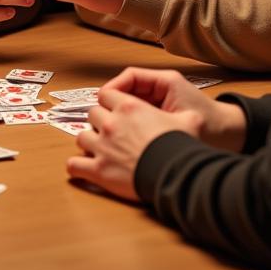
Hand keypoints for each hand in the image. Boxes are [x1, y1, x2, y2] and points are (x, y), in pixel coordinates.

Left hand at [65, 69, 246, 202]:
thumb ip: (187, 115)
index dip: (110, 101)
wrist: (172, 174)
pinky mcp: (97, 169)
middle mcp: (111, 123)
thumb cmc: (178, 147)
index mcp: (129, 107)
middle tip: (109, 130)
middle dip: (99, 121)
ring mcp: (101, 146)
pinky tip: (81, 168)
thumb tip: (196, 116)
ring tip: (98, 148)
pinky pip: (74, 164)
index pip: (106, 95)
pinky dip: (76, 166)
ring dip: (88, 141)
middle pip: (92, 113)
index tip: (114, 109)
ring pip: (81, 136)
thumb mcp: (189, 122)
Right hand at [100, 68, 246, 151]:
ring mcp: (159, 101)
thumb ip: (156, 116)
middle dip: (112, 102)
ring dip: (118, 113)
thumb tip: (125, 116)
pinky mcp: (160, 114)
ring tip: (108, 128)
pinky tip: (121, 136)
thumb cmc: (212, 126)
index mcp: (166, 82)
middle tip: (100, 118)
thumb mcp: (183, 119)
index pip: (131, 76)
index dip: (113, 87)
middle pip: (126, 88)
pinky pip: (137, 114)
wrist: (232, 136)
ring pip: (129, 102)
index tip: (102, 101)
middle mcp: (160, 88)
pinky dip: (127, 122)